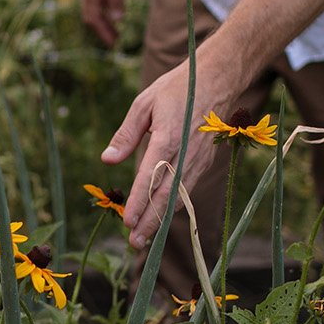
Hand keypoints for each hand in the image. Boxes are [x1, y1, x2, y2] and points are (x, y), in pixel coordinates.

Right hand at [80, 0, 127, 46]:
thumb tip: (117, 19)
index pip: (94, 18)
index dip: (103, 33)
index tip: (113, 44)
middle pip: (91, 16)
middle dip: (102, 30)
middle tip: (114, 41)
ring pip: (93, 7)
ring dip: (103, 20)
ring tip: (115, 29)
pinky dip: (103, 8)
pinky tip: (113, 10)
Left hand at [101, 58, 229, 248]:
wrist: (216, 81)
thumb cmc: (176, 89)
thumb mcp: (144, 104)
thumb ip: (126, 135)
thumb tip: (107, 160)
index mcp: (169, 137)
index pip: (151, 175)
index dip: (140, 200)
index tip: (128, 220)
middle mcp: (186, 153)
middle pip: (167, 194)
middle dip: (150, 220)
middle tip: (133, 242)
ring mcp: (197, 160)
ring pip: (178, 197)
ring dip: (160, 219)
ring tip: (142, 238)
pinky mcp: (202, 163)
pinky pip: (186, 190)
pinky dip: (172, 208)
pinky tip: (159, 220)